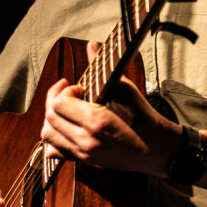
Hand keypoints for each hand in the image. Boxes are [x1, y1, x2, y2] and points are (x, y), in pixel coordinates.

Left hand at [41, 47, 179, 175]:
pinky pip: (55, 152)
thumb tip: (91, 45)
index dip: (64, 91)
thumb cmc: (144, 120)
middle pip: (50, 118)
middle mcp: (86, 140)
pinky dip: (54, 138)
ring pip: (48, 135)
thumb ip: (102, 67)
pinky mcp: (84, 161)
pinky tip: (63, 128)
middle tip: (69, 92)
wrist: (158, 150)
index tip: (78, 88)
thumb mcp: (126, 90)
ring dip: (52, 118)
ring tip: (64, 109)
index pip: (59, 104)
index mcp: (96, 122)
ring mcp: (83, 153)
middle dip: (55, 100)